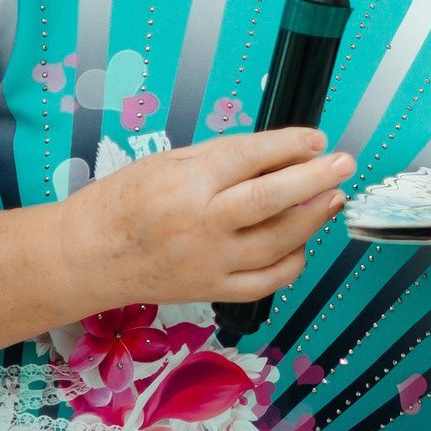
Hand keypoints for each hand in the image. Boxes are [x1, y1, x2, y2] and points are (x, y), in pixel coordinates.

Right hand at [55, 127, 353, 312]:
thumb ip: (222, 158)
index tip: (317, 140)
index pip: (251, 158)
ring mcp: (208, 262)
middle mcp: (200, 224)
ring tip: (332, 198)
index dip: (290, 146)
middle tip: (345, 164)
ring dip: (312, 219)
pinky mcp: (210, 291)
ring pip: (277, 243)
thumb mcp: (167, 161)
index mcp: (186, 183)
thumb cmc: (120, 203)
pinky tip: (302, 243)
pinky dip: (291, 263)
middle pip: (271, 200)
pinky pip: (265, 281)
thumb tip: (277, 153)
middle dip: (316, 178)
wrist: (85, 258)